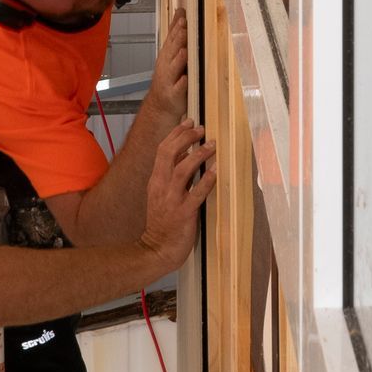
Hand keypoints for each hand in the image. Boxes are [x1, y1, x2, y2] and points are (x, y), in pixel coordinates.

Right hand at [141, 117, 214, 268]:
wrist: (157, 249)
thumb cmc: (162, 223)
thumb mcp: (160, 195)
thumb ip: (170, 175)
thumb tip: (183, 154)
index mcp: (155, 181)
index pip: (162, 150)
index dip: (176, 134)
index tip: (189, 122)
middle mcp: (161, 187)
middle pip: (169, 154)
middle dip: (185, 138)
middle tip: (201, 129)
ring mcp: (172, 200)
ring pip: (182, 170)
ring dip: (198, 155)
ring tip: (211, 145)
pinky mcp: (184, 213)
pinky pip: (196, 194)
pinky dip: (207, 181)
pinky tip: (216, 171)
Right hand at [145, 8, 188, 121]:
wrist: (161, 105)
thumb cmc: (168, 79)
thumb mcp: (170, 55)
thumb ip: (176, 36)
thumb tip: (181, 15)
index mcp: (167, 55)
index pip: (171, 37)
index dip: (176, 26)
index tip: (182, 15)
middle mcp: (166, 66)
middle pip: (172, 49)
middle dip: (178, 38)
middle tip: (184, 26)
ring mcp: (170, 80)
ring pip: (174, 67)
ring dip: (179, 58)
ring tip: (184, 50)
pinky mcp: (174, 94)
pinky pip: (178, 88)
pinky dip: (181, 83)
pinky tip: (185, 78)